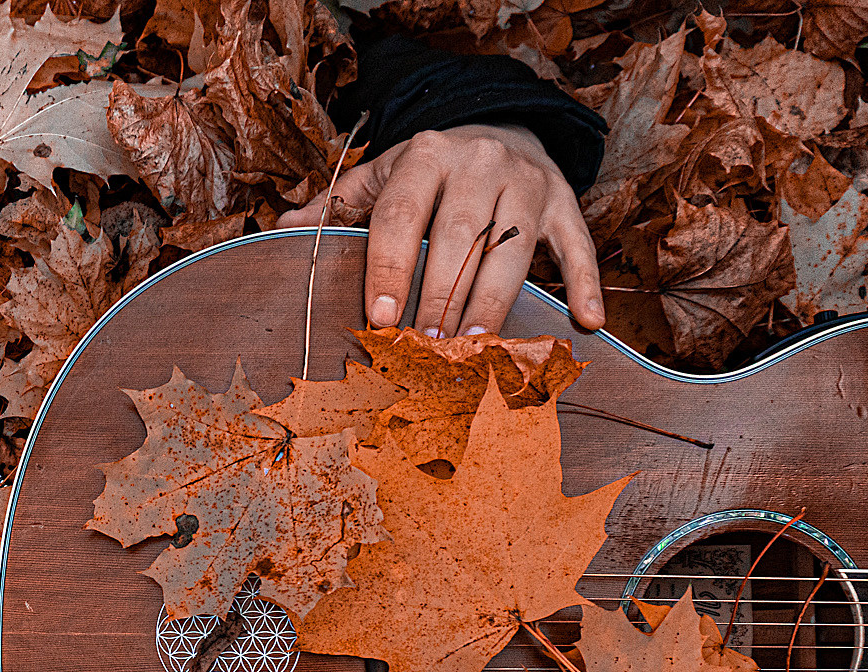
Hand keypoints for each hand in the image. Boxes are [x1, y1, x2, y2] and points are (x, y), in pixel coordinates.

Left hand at [276, 124, 603, 338]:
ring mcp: (527, 183)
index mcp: (426, 155)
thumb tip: (282, 229)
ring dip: (493, 303)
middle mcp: (480, 162)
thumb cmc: (428, 171)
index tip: (382, 320)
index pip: (401, 217)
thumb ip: (336, 206)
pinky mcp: (564, 202)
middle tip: (426, 347)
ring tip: (475, 348)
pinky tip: (584, 322)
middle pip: (458, 239)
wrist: (500, 127)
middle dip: (440, 297)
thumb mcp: (380, 176)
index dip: (390, 270)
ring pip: (511, 249)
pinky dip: (585, 284)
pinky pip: (577, 245)